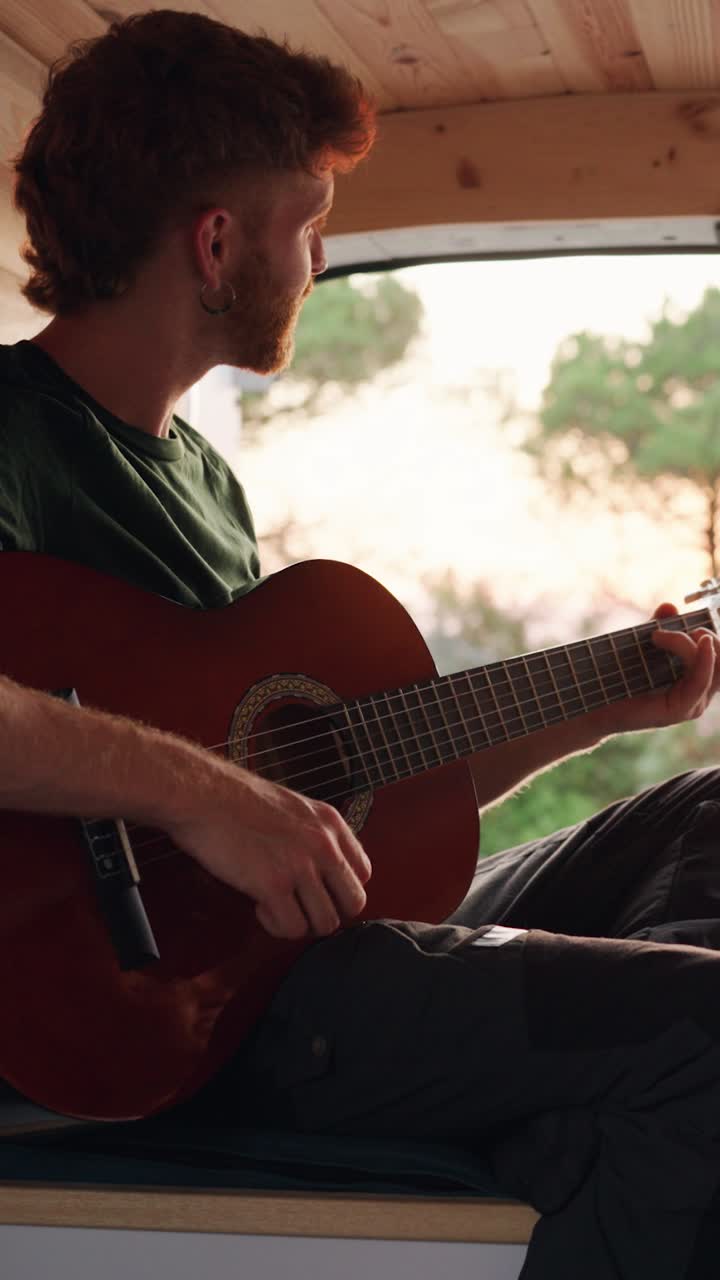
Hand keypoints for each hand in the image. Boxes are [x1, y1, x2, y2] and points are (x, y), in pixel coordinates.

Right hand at [165, 764, 371, 940]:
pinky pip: (292, 928)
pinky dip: (276, 925)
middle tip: (300, 906)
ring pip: (326, 923)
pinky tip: (260, 906)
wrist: (202, 794)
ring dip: (301, 922)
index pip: (363, 873)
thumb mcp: (293, 805)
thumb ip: (312, 833)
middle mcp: (324, 845)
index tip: (319, 891)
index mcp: (330, 823)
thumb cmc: (235, 797)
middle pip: (353, 903)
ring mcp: (300, 867)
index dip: (340, 889)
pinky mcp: (274, 886)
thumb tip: (318, 866)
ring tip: (276, 906)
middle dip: (327, 911)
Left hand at [599, 601, 719, 734]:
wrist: (596, 704)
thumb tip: (670, 607)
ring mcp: (693, 703)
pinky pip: (701, 681)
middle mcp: (700, 693)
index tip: (688, 625)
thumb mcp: (643, 646)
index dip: (711, 636)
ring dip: (691, 644)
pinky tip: (694, 641)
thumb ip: (658, 628)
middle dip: (707, 637)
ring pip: (714, 667)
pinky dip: (702, 659)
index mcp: (696, 679)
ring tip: (660, 636)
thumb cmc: (620, 677)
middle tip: (677, 630)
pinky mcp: (680, 709)